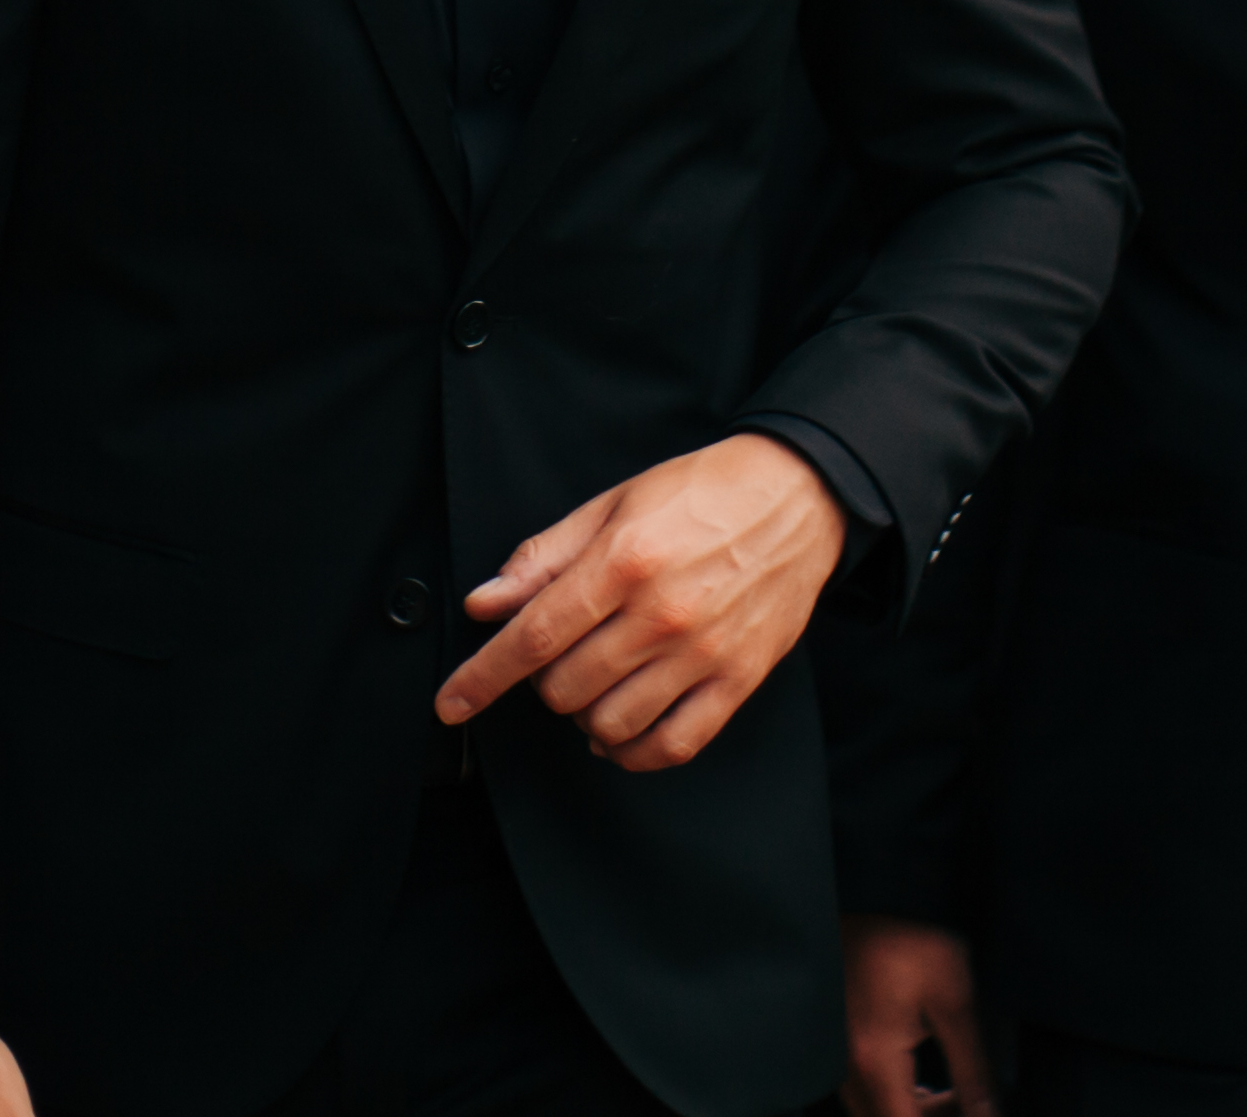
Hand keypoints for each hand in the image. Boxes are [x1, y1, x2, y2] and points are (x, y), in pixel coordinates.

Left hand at [436, 431, 841, 771]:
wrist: (796, 497)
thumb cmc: (697, 493)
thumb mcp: (612, 505)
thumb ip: (544, 559)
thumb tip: (485, 603)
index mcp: (623, 562)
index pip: (535, 636)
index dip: (484, 676)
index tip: (450, 704)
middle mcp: (662, 614)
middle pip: (566, 687)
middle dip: (545, 679)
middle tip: (563, 651)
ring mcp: (704, 653)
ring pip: (611, 723)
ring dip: (585, 714)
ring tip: (596, 682)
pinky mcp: (738, 680)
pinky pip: (672, 745)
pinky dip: (633, 752)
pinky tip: (620, 732)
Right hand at [840, 913, 999, 1116]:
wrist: (848, 904)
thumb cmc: (904, 944)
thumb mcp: (952, 998)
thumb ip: (972, 1067)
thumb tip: (990, 1116)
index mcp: (876, 1064)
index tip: (975, 1114)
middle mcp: (848, 1077)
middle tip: (969, 1105)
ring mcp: (837, 1068)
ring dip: (919, 1116)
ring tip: (957, 1098)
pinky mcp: (837, 1057)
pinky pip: (869, 1103)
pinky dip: (902, 1105)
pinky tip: (929, 1090)